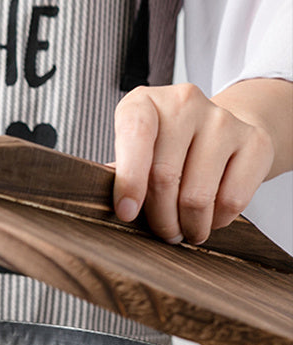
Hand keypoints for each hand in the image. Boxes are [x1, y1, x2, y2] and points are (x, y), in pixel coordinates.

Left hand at [112, 80, 288, 245]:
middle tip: (162, 234)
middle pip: (165, 177)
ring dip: (188, 226)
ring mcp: (223, 120)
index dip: (130, 181)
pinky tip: (209, 218)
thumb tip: (98, 202)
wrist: (220, 131)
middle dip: (159, 218)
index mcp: (143, 103)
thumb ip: (117, 175)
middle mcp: (184, 104)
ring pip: (197, 195)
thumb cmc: (163, 150)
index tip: (126, 214)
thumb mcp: (132, 154)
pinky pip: (231, 200)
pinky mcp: (255, 142)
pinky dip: (217, 221)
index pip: (135, 136)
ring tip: (183, 232)